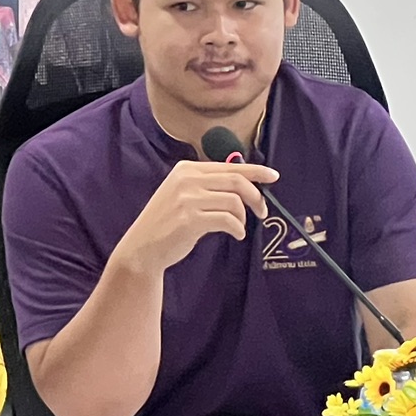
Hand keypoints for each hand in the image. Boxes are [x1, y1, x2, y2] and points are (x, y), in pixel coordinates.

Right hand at [107, 159, 275, 277]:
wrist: (142, 248)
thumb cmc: (168, 223)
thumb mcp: (184, 195)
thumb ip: (209, 185)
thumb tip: (247, 184)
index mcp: (187, 169)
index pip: (230, 166)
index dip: (256, 171)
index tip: (273, 177)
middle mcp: (187, 179)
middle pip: (236, 181)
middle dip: (256, 196)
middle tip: (263, 211)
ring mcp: (187, 198)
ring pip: (234, 201)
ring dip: (243, 216)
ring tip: (240, 226)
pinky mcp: (190, 219)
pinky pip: (228, 220)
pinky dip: (237, 228)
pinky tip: (236, 234)